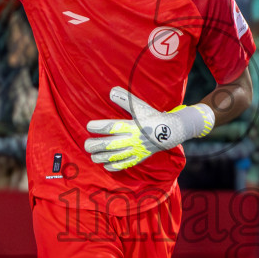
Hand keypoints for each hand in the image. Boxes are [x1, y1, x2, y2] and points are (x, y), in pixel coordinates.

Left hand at [84, 86, 214, 171]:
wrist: (171, 131)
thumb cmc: (153, 117)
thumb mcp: (140, 106)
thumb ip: (125, 99)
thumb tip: (111, 91)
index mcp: (132, 125)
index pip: (111, 127)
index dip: (98, 127)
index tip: (89, 126)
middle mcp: (133, 139)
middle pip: (109, 144)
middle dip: (95, 145)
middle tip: (87, 144)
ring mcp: (136, 150)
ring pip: (115, 157)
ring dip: (101, 157)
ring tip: (92, 155)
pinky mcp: (139, 158)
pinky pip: (125, 165)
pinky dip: (114, 166)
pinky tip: (105, 165)